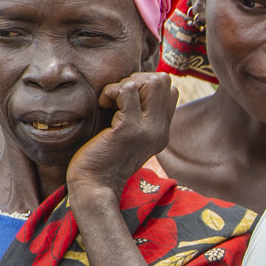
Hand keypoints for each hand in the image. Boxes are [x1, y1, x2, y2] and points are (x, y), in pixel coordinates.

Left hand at [66, 72, 176, 196]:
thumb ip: (136, 118)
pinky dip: (111, 90)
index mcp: (162, 132)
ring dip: (124, 83)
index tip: (126, 99)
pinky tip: (103, 104)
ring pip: (151, 82)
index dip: (146, 85)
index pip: (170, 91)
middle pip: (164, 82)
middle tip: (116, 96)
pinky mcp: (129, 129)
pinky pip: (128, 90)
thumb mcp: (128, 138)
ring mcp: (147, 129)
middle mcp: (160, 130)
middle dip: (136, 79)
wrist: (95, 187)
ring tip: (110, 100)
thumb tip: (129, 87)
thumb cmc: (103, 160)